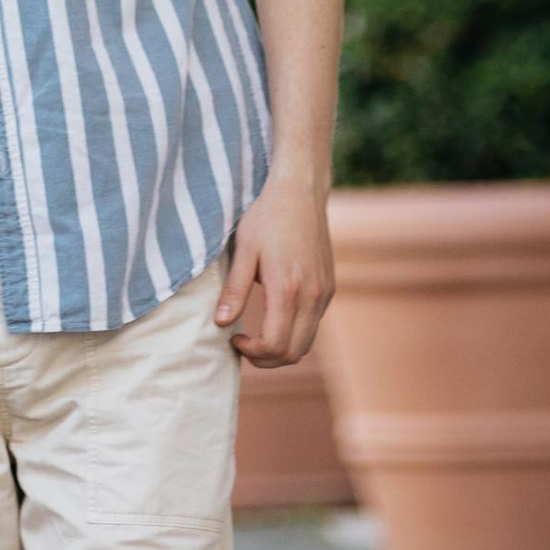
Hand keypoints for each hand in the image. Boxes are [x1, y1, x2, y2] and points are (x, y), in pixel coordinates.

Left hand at [214, 161, 333, 366]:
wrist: (300, 190)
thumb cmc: (267, 216)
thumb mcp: (244, 250)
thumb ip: (234, 290)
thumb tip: (221, 323)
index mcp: (288, 289)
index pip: (276, 345)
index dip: (252, 352)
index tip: (234, 337)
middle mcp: (312, 296)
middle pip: (294, 353)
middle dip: (267, 358)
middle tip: (243, 344)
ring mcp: (324, 292)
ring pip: (307, 342)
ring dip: (282, 348)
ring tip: (257, 335)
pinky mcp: (328, 286)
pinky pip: (314, 323)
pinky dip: (295, 332)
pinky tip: (275, 316)